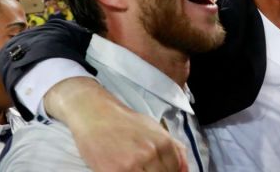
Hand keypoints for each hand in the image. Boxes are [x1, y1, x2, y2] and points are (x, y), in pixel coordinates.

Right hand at [46, 78, 187, 171]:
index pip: (176, 170)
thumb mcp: (155, 128)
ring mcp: (133, 165)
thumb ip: (175, 148)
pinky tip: (125, 169)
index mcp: (164, 143)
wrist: (94, 114)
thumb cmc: (124, 122)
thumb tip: (185, 169)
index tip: (160, 168)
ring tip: (135, 166)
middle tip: (145, 167)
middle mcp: (151, 154)